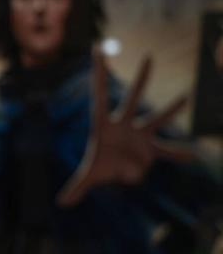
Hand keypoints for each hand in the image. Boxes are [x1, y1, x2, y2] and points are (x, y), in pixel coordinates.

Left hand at [57, 50, 195, 206]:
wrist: (113, 173)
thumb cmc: (99, 166)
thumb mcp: (87, 177)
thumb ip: (76, 188)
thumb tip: (61, 204)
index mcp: (103, 125)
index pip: (100, 95)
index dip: (99, 74)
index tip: (97, 50)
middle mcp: (124, 125)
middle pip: (133, 98)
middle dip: (142, 79)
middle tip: (149, 56)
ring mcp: (140, 135)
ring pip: (156, 119)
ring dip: (170, 109)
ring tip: (185, 97)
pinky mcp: (151, 149)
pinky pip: (166, 151)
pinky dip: (178, 155)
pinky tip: (192, 157)